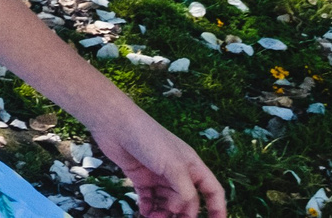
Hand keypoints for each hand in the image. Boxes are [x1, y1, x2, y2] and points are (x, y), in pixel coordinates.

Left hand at [90, 106, 226, 217]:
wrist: (114, 124)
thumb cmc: (148, 139)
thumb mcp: (174, 166)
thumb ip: (184, 191)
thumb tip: (182, 210)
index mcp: (192, 166)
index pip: (212, 191)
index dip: (217, 209)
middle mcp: (178, 172)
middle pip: (188, 202)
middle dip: (182, 215)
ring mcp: (159, 175)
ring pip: (167, 202)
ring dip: (163, 214)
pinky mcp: (140, 177)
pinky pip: (149, 198)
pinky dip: (148, 208)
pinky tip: (144, 213)